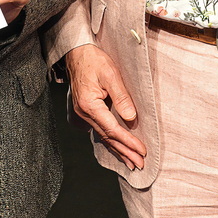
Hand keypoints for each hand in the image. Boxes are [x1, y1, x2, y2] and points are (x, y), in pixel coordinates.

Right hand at [65, 43, 145, 170]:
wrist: (76, 53)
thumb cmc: (93, 60)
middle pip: (107, 137)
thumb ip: (121, 97)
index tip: (142, 150)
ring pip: (102, 137)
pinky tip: (116, 149)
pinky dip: (109, 142)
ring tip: (131, 163)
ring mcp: (82, 113)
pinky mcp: (84, 111)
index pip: (112, 129)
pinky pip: (98, 130)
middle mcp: (83, 113)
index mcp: (89, 104)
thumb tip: (131, 119)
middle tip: (140, 164)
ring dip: (118, 150)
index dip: (128, 141)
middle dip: (125, 152)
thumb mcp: (111, 74)